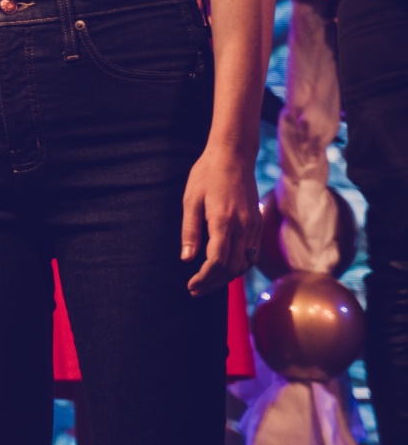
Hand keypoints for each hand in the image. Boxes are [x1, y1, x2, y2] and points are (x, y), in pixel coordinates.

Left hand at [180, 144, 260, 293]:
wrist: (234, 154)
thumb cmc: (207, 174)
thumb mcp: (190, 200)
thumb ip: (190, 231)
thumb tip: (187, 259)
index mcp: (223, 221)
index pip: (217, 262)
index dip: (204, 278)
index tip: (191, 285)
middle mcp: (243, 226)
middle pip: (232, 268)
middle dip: (213, 283)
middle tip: (195, 290)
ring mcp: (253, 225)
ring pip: (245, 264)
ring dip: (227, 277)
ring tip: (207, 282)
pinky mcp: (257, 222)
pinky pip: (252, 253)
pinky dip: (239, 266)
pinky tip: (224, 268)